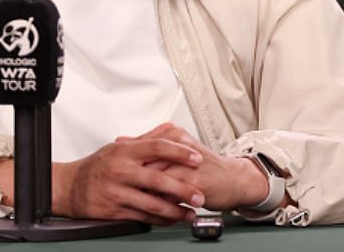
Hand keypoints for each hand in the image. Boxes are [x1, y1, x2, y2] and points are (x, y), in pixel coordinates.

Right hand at [52, 138, 205, 224]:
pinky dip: (159, 219)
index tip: (197, 158)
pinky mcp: (114, 211)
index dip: (180, 152)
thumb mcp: (119, 147)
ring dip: (175, 210)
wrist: (69, 187)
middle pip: (158, 179)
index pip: (158, 147)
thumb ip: (146, 140)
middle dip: (183, 189)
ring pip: (152, 203)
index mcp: (125, 152)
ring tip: (189, 212)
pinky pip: (142, 217)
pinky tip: (171, 219)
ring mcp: (117, 192)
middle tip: (200, 195)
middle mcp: (121, 171)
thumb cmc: (97, 166)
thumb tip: (172, 130)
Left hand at [122, 123, 280, 211]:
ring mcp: (186, 163)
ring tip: (128, 200)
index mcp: (172, 134)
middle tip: (115, 189)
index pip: (140, 147)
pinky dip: (156, 202)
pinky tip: (147, 209)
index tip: (110, 172)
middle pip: (143, 162)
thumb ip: (150, 144)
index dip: (123, 161)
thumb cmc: (204, 167)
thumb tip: (121, 140)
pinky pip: (168, 193)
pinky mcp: (193, 180)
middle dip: (128, 178)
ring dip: (139, 191)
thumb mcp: (176, 149)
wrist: (232, 179)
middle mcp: (178, 145)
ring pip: (154, 178)